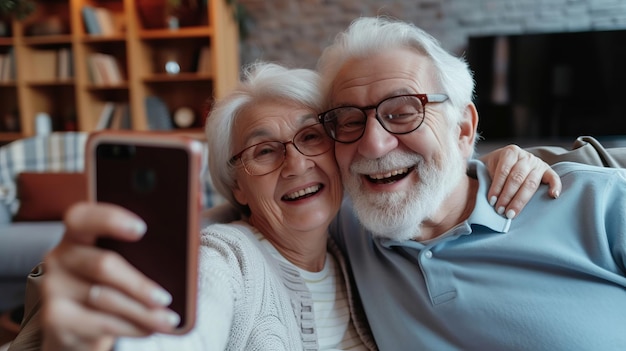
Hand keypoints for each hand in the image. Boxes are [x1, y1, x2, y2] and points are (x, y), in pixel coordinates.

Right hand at [42, 202, 179, 350]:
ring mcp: (53, 287)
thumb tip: (187, 231)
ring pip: (105, 299)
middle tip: (166, 297)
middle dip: (139, 284)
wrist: (76, 322)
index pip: (84, 216)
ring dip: (143, 312)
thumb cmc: (110, 282)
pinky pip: (100, 323)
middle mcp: (60, 256)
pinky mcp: (54, 318)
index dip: (111, 219)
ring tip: (168, 319)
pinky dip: (132, 327)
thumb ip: (143, 244)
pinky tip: (150, 328)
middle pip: (102, 265)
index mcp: (78, 232)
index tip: (142, 228)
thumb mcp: (122, 259)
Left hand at [481, 145, 560, 218]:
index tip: (491, 201)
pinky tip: (552, 196)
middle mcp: (526, 156)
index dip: (497, 187)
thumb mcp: (488, 166)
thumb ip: (487, 177)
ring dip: (520, 200)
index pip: (504, 171)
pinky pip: (553, 177)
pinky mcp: (547, 170)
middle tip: (500, 211)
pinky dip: (555, 186)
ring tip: (511, 213)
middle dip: (507, 196)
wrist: (506, 159)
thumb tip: (485, 197)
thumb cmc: (495, 166)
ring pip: (531, 183)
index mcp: (510, 152)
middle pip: (517, 178)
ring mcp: (538, 163)